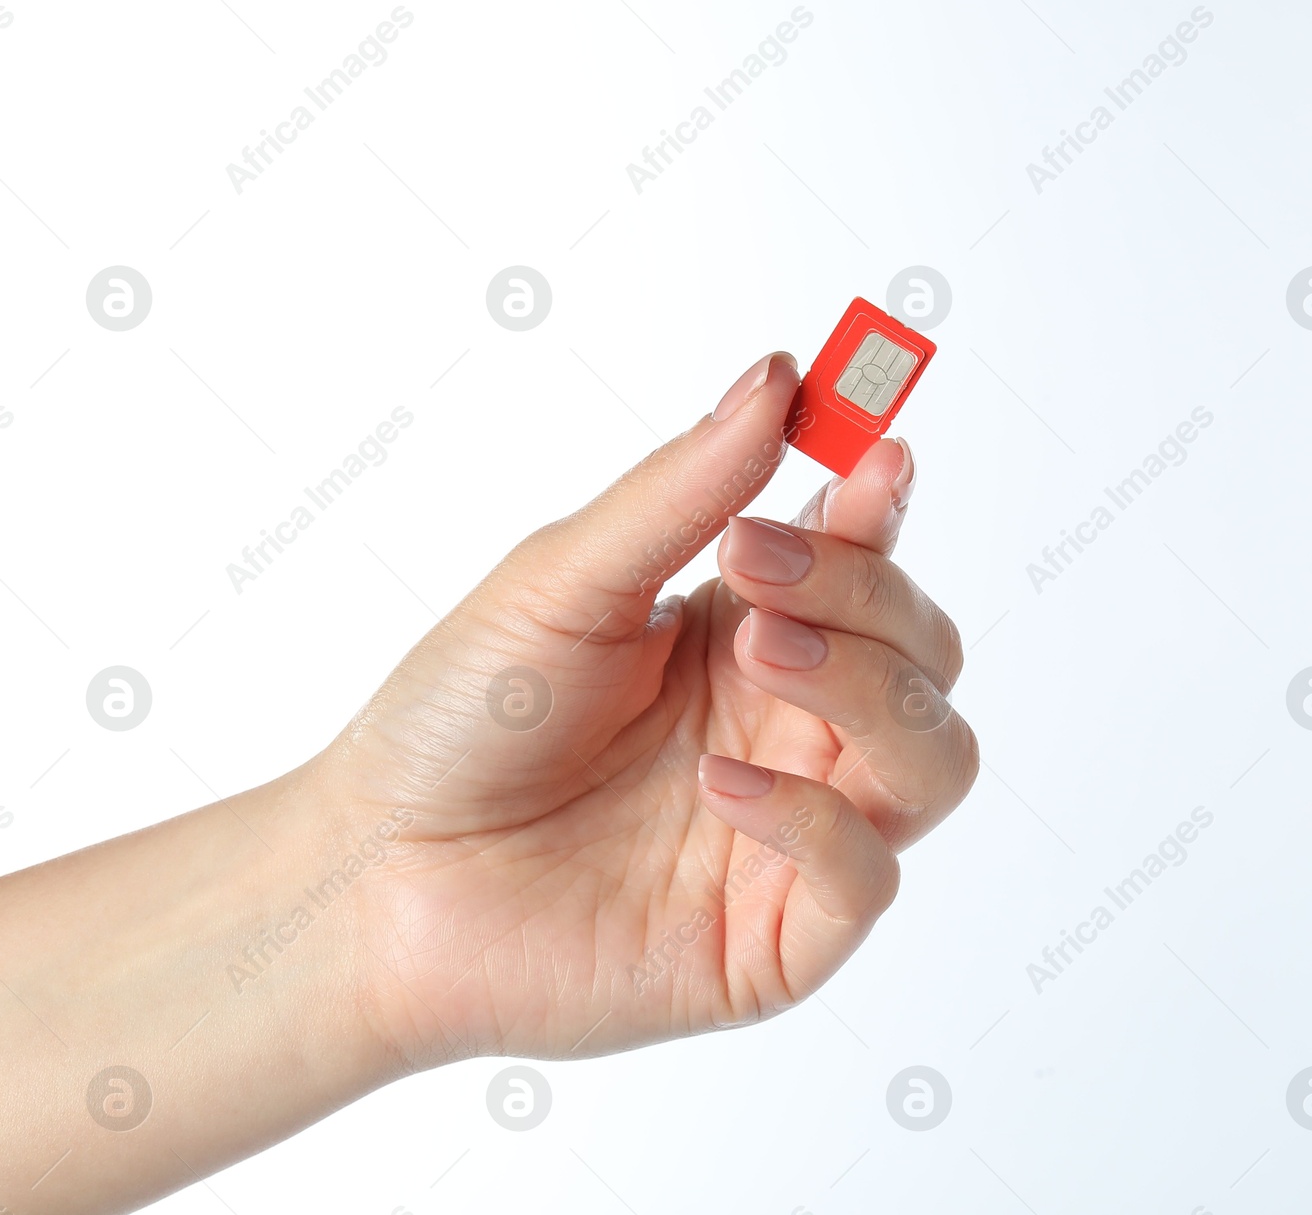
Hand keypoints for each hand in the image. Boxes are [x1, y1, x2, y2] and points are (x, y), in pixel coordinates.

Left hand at [324, 351, 977, 1067]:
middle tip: (758, 568)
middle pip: (922, 648)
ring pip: (934, 756)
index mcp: (745, 634)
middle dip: (867, 590)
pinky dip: (815, 817)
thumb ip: (683, 489)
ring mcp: (792, 830)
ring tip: (761, 652)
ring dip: (871, 688)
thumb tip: (781, 375)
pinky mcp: (776, 936)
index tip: (876, 452)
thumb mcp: (565, 581)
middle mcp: (787, 726)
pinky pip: (867, 874)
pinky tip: (716, 784)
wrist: (377, 877)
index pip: (868, 559)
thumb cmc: (458, 720)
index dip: (886, 504)